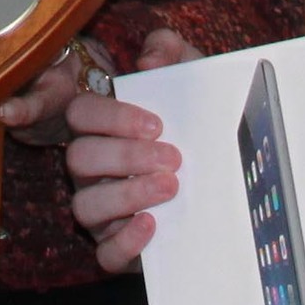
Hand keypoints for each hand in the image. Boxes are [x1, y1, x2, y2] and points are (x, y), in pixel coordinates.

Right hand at [9, 28, 197, 273]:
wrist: (225, 182)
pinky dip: (125, 242)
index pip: (80, 114)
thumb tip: (151, 60)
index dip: (111, 117)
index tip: (156, 123)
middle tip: (173, 157)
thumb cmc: (195, 125)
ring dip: (125, 195)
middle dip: (125, 156)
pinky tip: (152, 225)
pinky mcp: (119, 248)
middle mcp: (93, 170)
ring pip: (85, 206)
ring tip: (169, 186)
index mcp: (102, 128)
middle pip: (79, 158)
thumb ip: (171, 51)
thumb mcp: (190, 81)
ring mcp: (102, 211)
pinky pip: (105, 253)